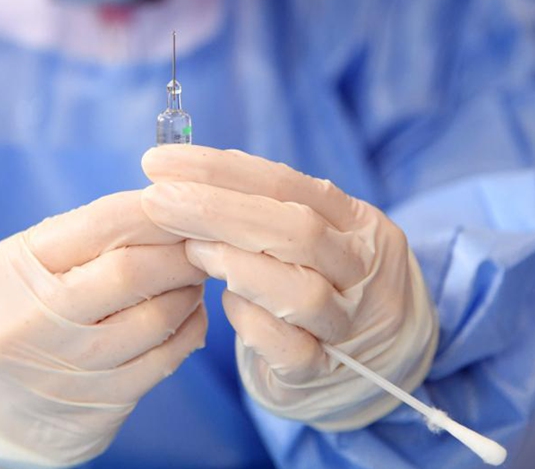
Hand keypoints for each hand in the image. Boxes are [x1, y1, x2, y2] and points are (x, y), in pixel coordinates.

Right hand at [0, 191, 207, 466]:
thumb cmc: (17, 309)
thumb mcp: (26, 261)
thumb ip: (87, 236)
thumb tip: (168, 211)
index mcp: (17, 269)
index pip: (102, 224)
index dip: (156, 210)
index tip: (185, 203)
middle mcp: (35, 321)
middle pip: (132, 272)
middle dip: (180, 252)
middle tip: (203, 240)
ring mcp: (68, 368)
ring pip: (156, 319)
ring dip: (189, 290)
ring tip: (196, 275)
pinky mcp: (101, 402)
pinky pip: (165, 360)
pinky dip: (190, 329)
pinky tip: (189, 312)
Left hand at [141, 145, 436, 429]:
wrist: (377, 362)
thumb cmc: (323, 283)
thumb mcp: (313, 237)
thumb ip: (265, 208)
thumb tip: (186, 173)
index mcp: (360, 223)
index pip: (288, 185)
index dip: (220, 170)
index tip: (159, 162)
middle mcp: (365, 270)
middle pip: (297, 231)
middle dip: (216, 210)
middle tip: (156, 201)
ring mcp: (351, 324)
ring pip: (300, 292)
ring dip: (234, 264)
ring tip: (190, 251)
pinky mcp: (325, 372)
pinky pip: (289, 349)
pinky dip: (250, 323)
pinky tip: (226, 305)